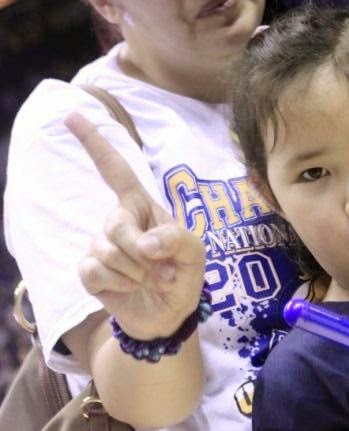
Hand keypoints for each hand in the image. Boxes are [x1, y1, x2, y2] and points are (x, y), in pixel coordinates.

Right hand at [65, 111, 205, 340]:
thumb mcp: (195, 255)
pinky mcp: (89, 270)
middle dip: (140, 252)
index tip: (73, 116)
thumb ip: (177, 240)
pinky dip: (118, 284)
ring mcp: (100, 244)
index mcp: (141, 206)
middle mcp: (117, 220)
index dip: (94, 142)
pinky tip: (127, 288)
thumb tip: (143, 242)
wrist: (168, 315)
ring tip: (147, 279)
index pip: (115, 169)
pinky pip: (95, 271)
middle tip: (159, 268)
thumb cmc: (182, 275)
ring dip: (134, 272)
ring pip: (107, 251)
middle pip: (116, 225)